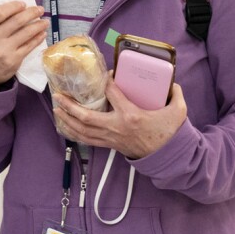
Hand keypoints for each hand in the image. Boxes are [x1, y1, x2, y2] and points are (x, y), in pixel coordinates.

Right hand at [0, 1, 46, 90]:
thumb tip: (13, 9)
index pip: (0, 12)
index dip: (14, 6)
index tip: (23, 4)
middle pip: (16, 21)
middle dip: (31, 13)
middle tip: (40, 9)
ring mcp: (3, 50)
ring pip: (26, 32)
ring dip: (38, 25)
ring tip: (45, 21)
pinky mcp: (13, 60)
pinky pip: (29, 46)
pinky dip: (38, 38)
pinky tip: (42, 33)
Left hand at [52, 79, 186, 158]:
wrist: (168, 158)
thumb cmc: (170, 134)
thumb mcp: (178, 111)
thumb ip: (175, 94)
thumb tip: (172, 82)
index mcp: (131, 115)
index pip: (112, 93)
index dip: (106, 81)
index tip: (106, 74)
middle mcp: (117, 127)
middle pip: (87, 117)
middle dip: (70, 106)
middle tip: (58, 95)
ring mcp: (112, 138)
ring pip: (83, 131)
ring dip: (67, 120)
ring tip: (56, 109)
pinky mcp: (111, 145)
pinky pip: (88, 140)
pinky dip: (75, 133)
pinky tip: (66, 126)